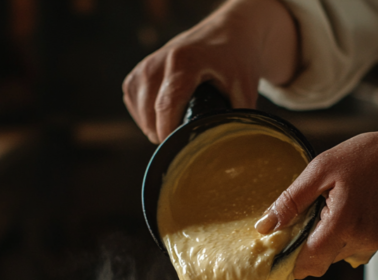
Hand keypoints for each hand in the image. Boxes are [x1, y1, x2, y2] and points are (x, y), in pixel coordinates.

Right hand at [122, 0, 298, 143]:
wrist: (228, 32)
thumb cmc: (237, 61)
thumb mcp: (244, 87)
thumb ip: (236, 117)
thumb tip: (232, 149)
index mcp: (184, 61)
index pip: (167, 104)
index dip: (169, 132)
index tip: (177, 149)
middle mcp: (160, 61)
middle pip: (150, 110)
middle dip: (163, 132)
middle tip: (185, 140)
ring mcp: (146, 65)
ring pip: (139, 108)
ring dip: (152, 125)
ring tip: (177, 128)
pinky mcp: (139, 71)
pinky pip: (132, 100)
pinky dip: (144, 115)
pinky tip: (163, 117)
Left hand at [257, 128, 377, 278]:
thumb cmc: (371, 156)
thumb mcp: (323, 168)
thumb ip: (291, 200)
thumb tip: (265, 227)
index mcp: (341, 226)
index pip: (305, 264)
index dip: (287, 262)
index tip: (276, 248)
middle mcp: (360, 243)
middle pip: (320, 261)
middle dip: (306, 246)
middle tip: (304, 216)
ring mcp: (375, 243)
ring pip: (338, 254)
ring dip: (328, 239)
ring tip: (333, 205)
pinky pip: (356, 245)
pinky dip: (347, 233)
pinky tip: (352, 206)